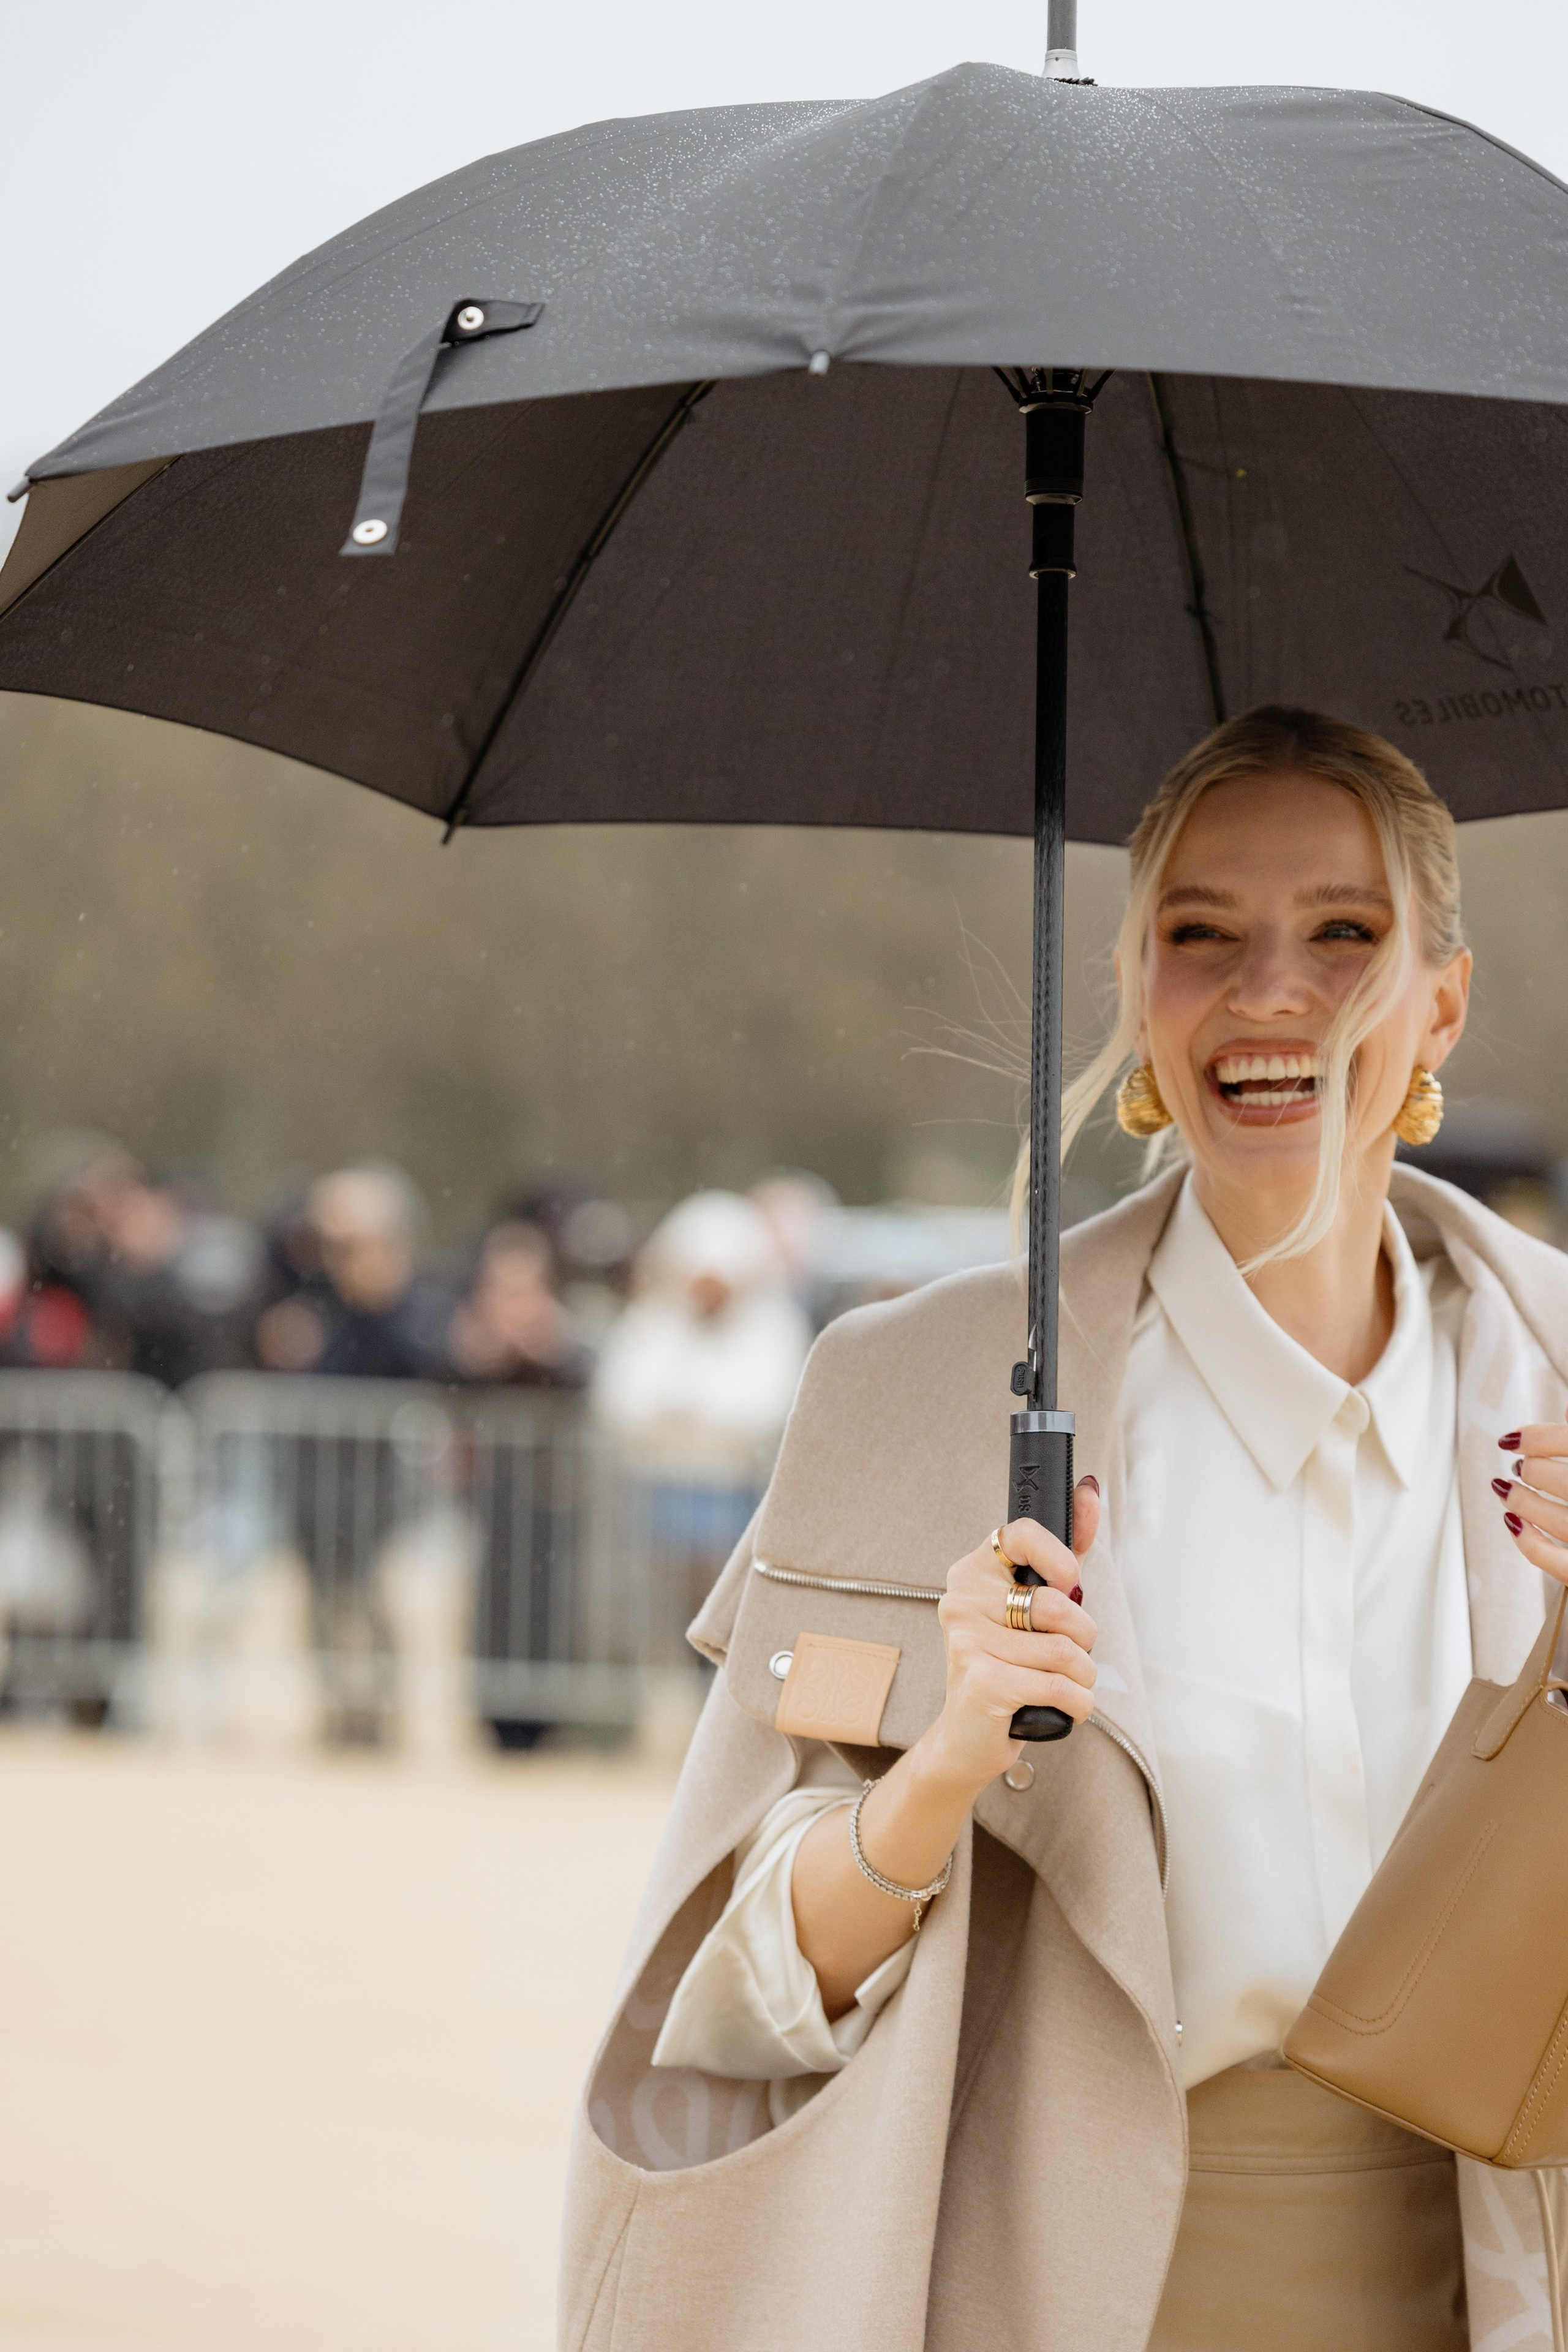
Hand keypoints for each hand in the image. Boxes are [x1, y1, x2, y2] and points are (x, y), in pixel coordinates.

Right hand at [925, 1479, 1100, 1795]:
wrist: (967, 1736)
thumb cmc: (1009, 1665)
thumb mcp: (1037, 1605)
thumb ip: (1065, 1551)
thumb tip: (1089, 1490)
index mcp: (974, 1571)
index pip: (1022, 1533)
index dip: (1061, 1559)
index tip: (1069, 1584)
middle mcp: (962, 1599)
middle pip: (1058, 1604)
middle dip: (1083, 1638)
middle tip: (1065, 1653)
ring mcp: (968, 1641)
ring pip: (1066, 1653)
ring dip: (1082, 1678)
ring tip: (1058, 1684)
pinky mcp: (982, 1682)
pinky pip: (1061, 1687)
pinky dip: (1077, 1705)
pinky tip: (1060, 1707)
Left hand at [1496, 1419, 1567, 1586]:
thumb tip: (1561, 1416)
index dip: (1535, 1437)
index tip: (1513, 1440)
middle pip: (1563, 1481)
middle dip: (1533, 1469)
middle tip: (1522, 1467)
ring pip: (1559, 1521)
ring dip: (1523, 1502)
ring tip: (1508, 1491)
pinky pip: (1560, 1564)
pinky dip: (1530, 1544)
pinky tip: (1512, 1522)